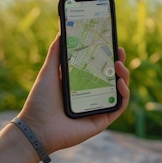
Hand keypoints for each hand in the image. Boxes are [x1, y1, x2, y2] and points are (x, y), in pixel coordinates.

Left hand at [17, 34, 130, 153]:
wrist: (36, 128)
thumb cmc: (40, 102)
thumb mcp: (48, 73)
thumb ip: (55, 54)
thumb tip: (61, 33)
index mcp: (82, 84)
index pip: (100, 67)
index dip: (108, 55)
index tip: (111, 43)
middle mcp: (93, 95)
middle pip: (113, 77)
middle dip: (119, 63)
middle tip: (119, 51)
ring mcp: (100, 107)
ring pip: (120, 90)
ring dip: (124, 76)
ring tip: (118, 66)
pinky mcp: (104, 119)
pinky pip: (120, 106)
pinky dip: (124, 94)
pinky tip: (119, 83)